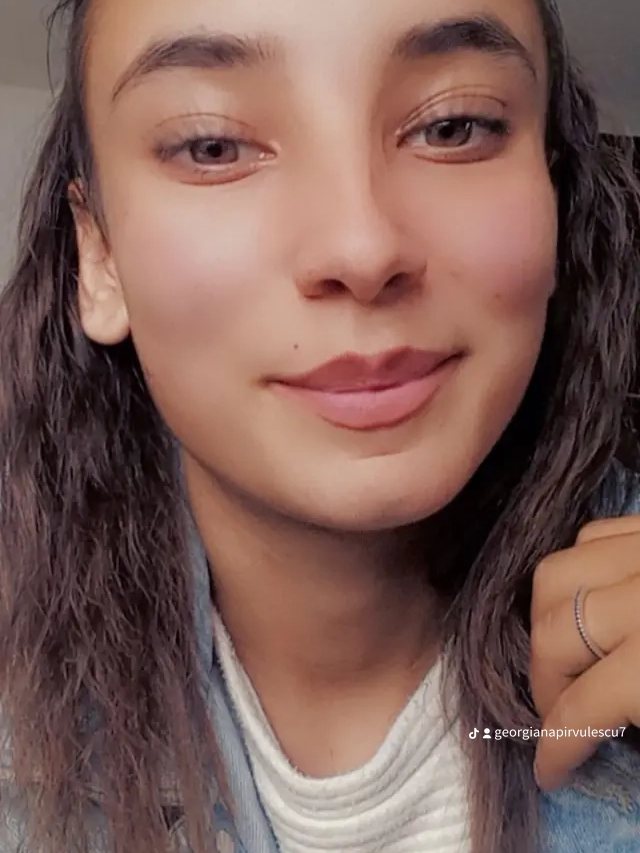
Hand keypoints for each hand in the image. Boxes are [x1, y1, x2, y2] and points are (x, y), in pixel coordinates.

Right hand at [529, 515, 639, 790]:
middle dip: (546, 682)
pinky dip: (575, 566)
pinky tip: (584, 593)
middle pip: (555, 633)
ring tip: (564, 654)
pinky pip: (590, 535)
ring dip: (546, 619)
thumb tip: (599, 724)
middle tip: (558, 714)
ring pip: (555, 572)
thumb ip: (636, 709)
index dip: (559, 745)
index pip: (586, 704)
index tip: (549, 770)